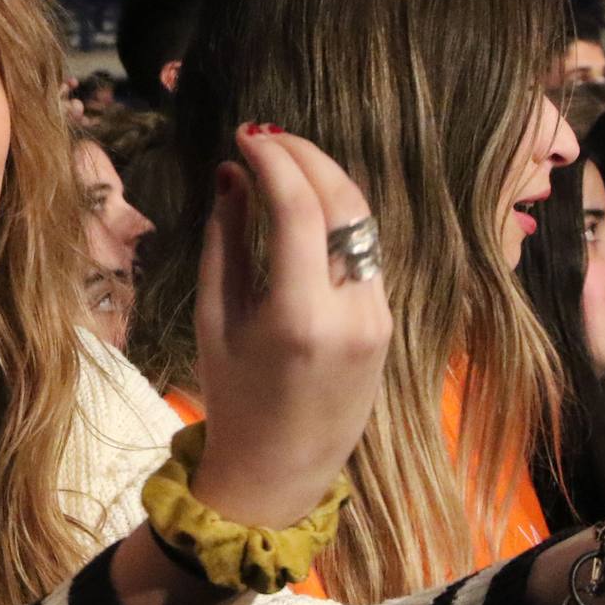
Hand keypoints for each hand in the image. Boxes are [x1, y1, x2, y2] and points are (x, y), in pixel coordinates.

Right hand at [191, 124, 391, 526]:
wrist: (282, 470)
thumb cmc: (234, 398)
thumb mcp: (215, 319)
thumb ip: (225, 242)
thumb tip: (232, 175)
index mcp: (299, 316)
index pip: (298, 209)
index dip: (273, 160)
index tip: (245, 136)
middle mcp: (350, 311)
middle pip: (342, 203)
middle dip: (305, 156)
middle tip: (266, 134)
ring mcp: (378, 316)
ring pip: (361, 221)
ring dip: (324, 179)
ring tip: (282, 158)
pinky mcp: (388, 320)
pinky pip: (363, 251)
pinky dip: (335, 216)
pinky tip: (305, 202)